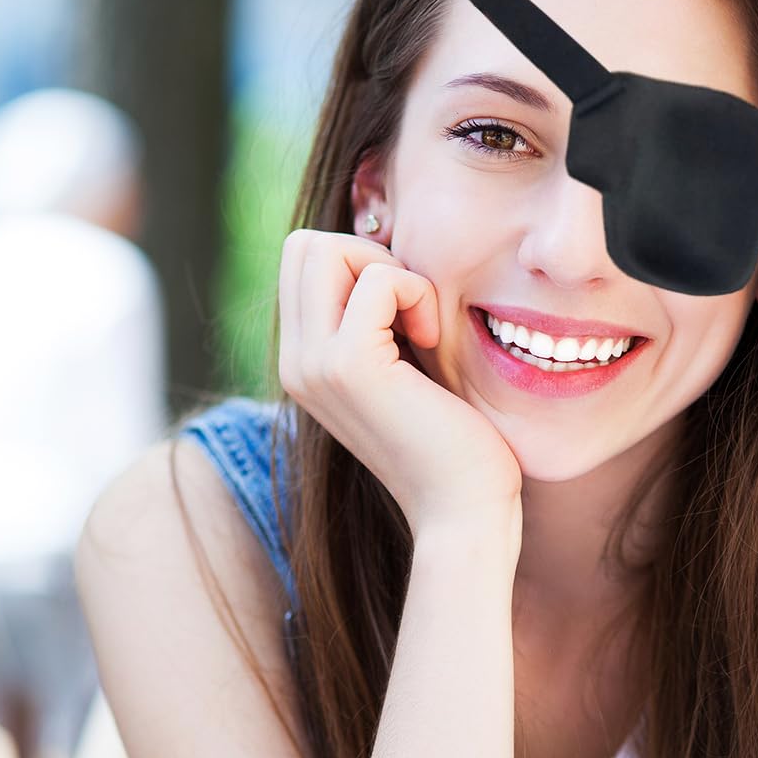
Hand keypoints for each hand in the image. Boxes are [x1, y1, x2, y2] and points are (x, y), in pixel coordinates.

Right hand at [278, 229, 523, 538]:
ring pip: (326, 249)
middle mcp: (295, 363)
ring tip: (419, 327)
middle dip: (369, 256)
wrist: (462, 511)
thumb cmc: (453, 446)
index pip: (302, 261)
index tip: (403, 313)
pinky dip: (416, 292)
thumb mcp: (403, 372)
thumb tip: (385, 259)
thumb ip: (379, 323)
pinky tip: (429, 340)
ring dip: (390, 272)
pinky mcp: (348, 366)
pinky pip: (378, 279)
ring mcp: (314, 364)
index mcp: (303, 363)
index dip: (360, 263)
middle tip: (411, 311)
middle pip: (305, 245)